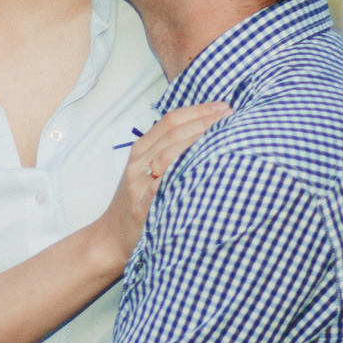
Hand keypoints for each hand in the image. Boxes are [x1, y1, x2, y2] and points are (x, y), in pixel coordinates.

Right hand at [92, 103, 231, 269]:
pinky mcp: (143, 208)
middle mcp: (138, 164)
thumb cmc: (136, 203)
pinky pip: (163, 186)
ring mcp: (139, 185)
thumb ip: (167, 153)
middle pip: (173, 133)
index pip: (169, 121)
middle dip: (204, 121)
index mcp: (140, 151)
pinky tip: (206, 167)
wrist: (111, 236)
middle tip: (231, 115)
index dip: (197, 110)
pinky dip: (184, 173)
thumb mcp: (145, 172)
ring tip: (224, 135)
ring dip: (198, 141)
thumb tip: (204, 136)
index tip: (223, 106)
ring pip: (169, 154)